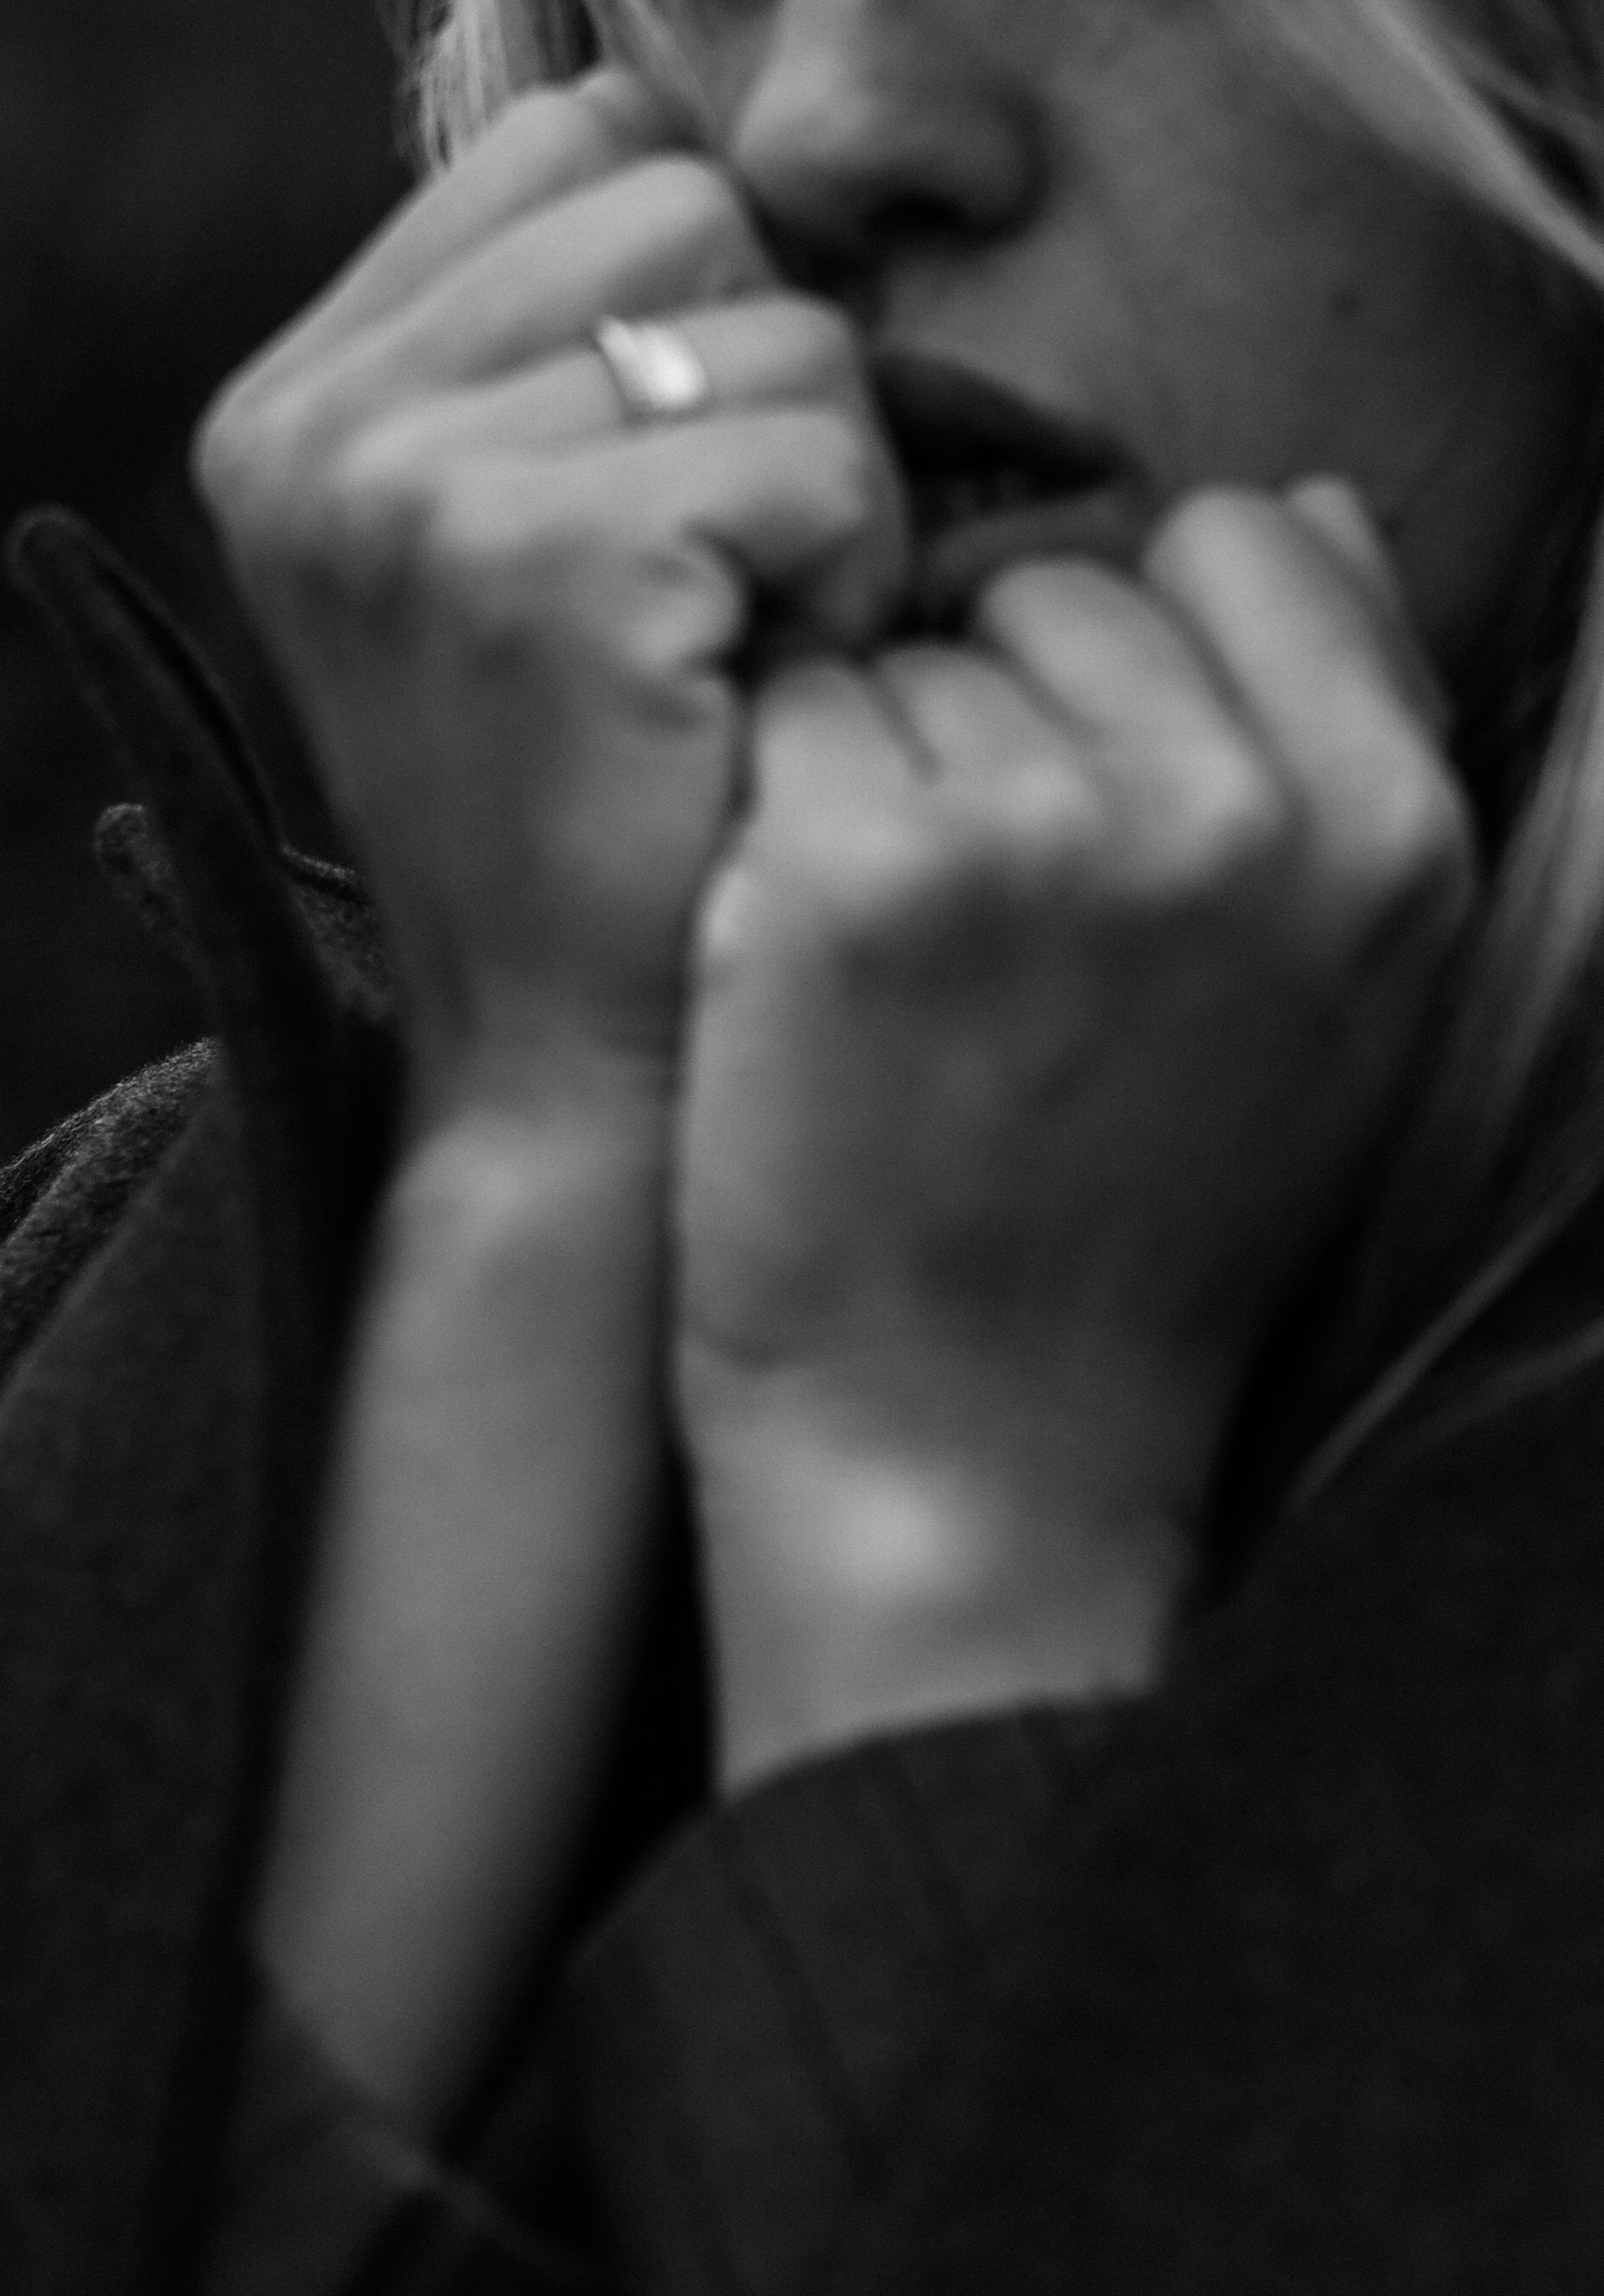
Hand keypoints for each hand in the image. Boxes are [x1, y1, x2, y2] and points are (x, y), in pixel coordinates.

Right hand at [195, 69, 906, 1111]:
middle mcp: (323, 427)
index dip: (693, 297)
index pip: (579, 153)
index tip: (686, 487)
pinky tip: (782, 699)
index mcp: (301, 409)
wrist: (567, 1079)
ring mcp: (417, 490)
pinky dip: (857, 576)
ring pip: (780, 326)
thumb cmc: (594, 832)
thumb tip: (739, 220)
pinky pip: (825, 455)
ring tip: (748, 657)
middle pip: (683, 209)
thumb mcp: (506, 580)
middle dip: (763, 389)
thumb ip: (558, 377)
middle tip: (726, 592)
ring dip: (825, 494)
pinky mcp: (553, 566)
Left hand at [675, 481, 1475, 1790]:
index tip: (1098, 794)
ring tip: (913, 969)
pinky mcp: (852, 876)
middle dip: (1005, 710)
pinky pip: (792, 719)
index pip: (1236, 539)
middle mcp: (1239, 811)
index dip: (1137, 653)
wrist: (978, 1455)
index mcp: (1389, 829)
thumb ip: (1342, 732)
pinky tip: (810, 966)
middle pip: (1058, 586)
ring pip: (913, 652)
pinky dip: (777, 821)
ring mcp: (1042, 833)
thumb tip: (1293, 502)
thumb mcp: (1337, 994)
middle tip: (994, 918)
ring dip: (888, 770)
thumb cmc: (1141, 1228)